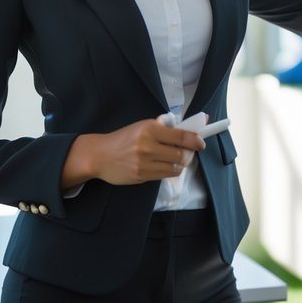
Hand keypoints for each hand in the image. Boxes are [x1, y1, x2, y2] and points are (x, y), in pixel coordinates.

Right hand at [88, 117, 206, 185]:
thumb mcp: (142, 126)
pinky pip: (164, 176)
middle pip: (180, 155)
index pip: (180, 136)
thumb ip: (163, 128)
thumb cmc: (124, 138)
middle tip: (186, 153)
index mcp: (149, 129)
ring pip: (174, 168)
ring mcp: (144, 163)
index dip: (194, 140)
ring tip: (173, 160)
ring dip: (178, 165)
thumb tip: (188, 129)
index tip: (201, 143)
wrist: (100, 155)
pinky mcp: (141, 176)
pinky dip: (168, 171)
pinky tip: (162, 166)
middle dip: (187, 155)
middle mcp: (147, 146)